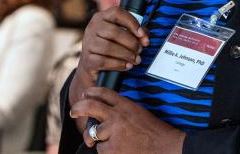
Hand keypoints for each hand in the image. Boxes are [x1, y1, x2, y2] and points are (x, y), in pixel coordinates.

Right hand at [68, 6, 148, 126]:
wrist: (92, 66)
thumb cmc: (110, 47)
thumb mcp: (121, 35)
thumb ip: (134, 32)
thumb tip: (145, 37)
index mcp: (102, 17)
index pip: (117, 12)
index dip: (132, 23)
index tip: (142, 35)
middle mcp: (92, 28)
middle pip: (114, 32)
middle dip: (131, 43)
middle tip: (140, 50)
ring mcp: (88, 43)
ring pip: (108, 47)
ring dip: (126, 55)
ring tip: (135, 60)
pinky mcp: (87, 59)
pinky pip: (103, 61)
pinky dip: (118, 64)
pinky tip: (126, 66)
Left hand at [70, 87, 184, 153]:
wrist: (166, 147)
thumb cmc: (156, 133)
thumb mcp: (139, 113)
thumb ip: (122, 111)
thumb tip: (106, 113)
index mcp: (126, 105)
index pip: (104, 93)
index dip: (92, 92)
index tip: (86, 94)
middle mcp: (117, 116)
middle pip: (90, 106)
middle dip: (79, 108)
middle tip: (74, 112)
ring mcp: (113, 132)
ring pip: (94, 134)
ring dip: (100, 141)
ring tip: (118, 144)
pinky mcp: (111, 148)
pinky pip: (101, 149)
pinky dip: (108, 152)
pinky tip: (122, 151)